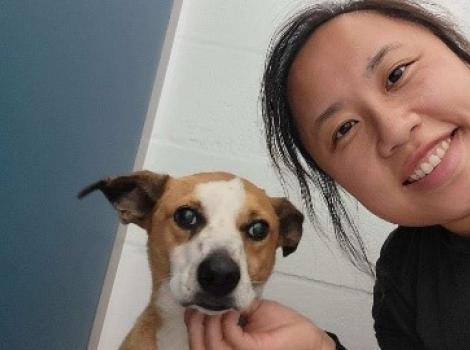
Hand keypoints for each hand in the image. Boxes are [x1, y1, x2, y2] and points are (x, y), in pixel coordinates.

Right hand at [185, 299, 335, 349]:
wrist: (308, 338)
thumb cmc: (282, 329)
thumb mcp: (251, 315)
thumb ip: (232, 312)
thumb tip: (213, 299)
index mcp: (230, 349)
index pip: (200, 345)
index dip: (192, 328)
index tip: (191, 308)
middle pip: (199, 349)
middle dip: (195, 326)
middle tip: (198, 307)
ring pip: (212, 345)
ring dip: (210, 323)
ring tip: (218, 307)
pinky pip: (231, 338)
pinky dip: (228, 322)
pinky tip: (233, 312)